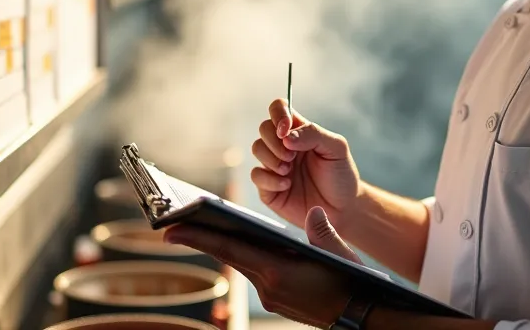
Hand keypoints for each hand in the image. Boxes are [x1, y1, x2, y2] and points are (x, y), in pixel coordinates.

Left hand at [166, 206, 362, 326]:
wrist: (359, 318)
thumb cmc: (352, 284)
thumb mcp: (340, 255)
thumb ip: (323, 233)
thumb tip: (314, 212)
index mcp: (278, 273)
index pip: (230, 250)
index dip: (198, 238)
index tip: (170, 230)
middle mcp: (268, 287)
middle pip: (229, 256)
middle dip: (201, 239)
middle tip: (172, 226)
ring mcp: (271, 296)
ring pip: (241, 264)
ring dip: (223, 247)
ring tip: (201, 227)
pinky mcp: (276, 299)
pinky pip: (253, 273)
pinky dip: (243, 257)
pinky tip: (239, 244)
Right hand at [252, 99, 361, 226]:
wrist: (343, 208)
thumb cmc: (341, 175)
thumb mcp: (336, 149)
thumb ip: (314, 134)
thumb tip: (287, 136)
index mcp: (299, 131)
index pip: (279, 108)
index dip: (278, 115)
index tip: (285, 131)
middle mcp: (284, 145)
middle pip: (264, 128)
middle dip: (275, 141)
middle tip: (292, 156)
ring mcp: (274, 165)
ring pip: (256, 148)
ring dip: (272, 159)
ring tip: (289, 171)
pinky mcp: (269, 187)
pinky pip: (256, 175)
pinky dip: (270, 179)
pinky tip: (287, 185)